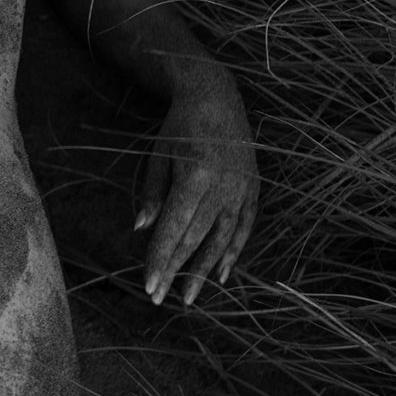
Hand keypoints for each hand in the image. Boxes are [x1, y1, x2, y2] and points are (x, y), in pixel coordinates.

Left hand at [135, 87, 258, 306]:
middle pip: (195, 240)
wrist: (217, 96)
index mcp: (195, 177)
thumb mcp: (158, 154)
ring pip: (221, 240)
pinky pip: (244, 228)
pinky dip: (233, 252)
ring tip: (189, 298)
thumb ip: (152, 193)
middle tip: (159, 299)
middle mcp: (222, 188)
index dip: (160, 260)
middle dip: (175, 271)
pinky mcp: (253, 189)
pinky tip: (223, 275)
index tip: (148, 286)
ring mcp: (241, 190)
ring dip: (204, 272)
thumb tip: (142, 230)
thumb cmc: (180, 125)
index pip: (174, 229)